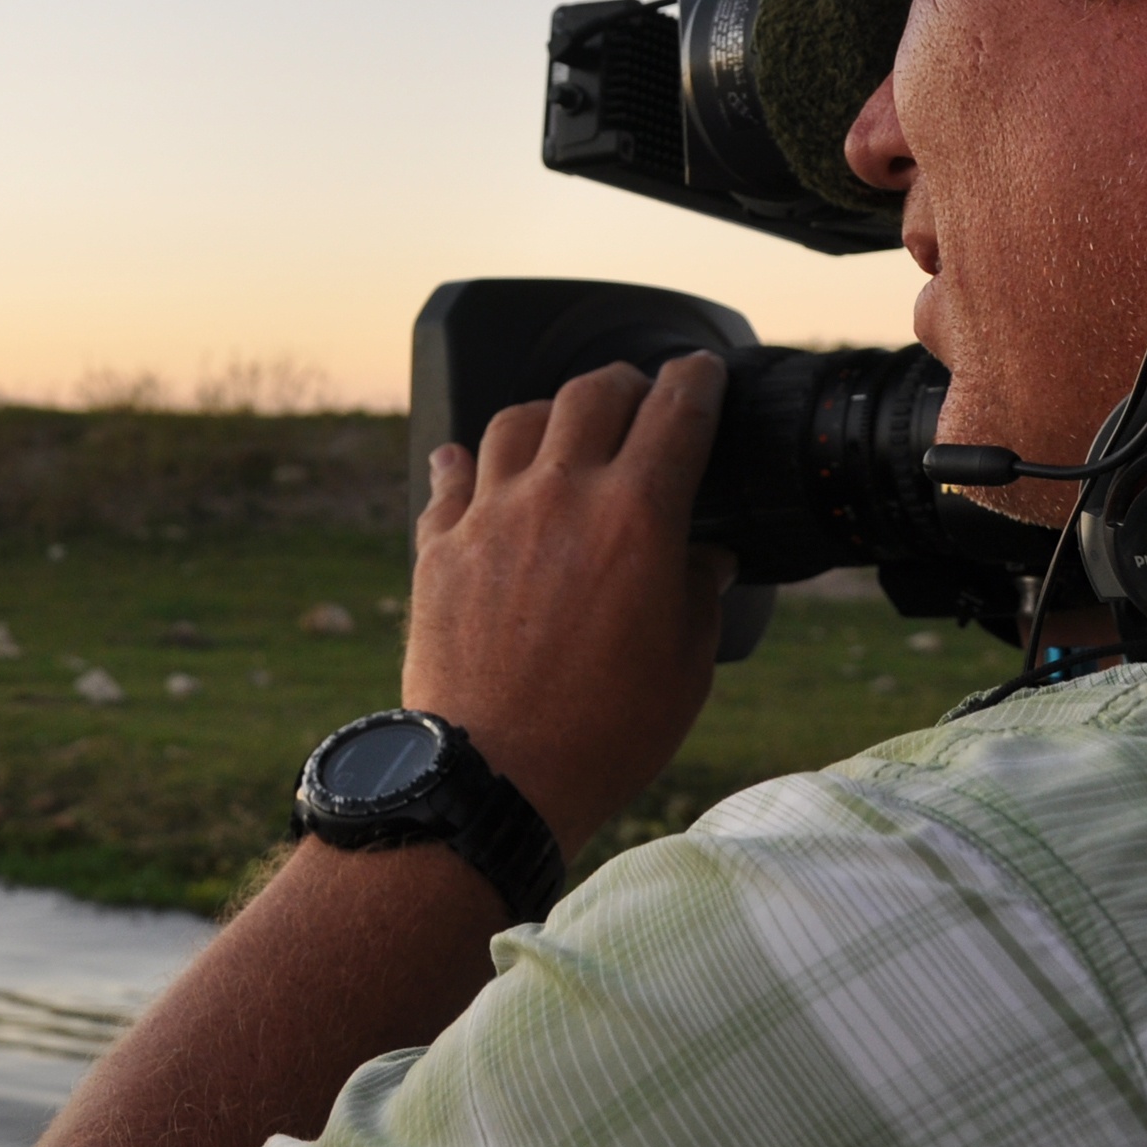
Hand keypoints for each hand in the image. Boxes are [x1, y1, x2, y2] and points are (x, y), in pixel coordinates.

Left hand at [404, 353, 732, 858]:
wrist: (494, 777)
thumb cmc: (604, 732)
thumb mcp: (686, 666)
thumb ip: (700, 593)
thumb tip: (707, 557)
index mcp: (637, 515)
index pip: (676, 411)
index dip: (696, 379)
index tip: (702, 370)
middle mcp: (560, 494)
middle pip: (593, 393)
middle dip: (625, 382)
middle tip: (638, 394)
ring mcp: (491, 514)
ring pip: (516, 420)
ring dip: (549, 414)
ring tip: (561, 429)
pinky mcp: (438, 547)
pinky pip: (448, 476)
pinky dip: (465, 462)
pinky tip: (469, 464)